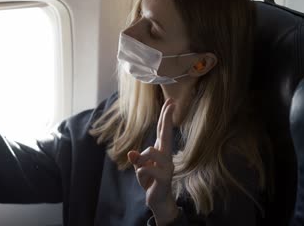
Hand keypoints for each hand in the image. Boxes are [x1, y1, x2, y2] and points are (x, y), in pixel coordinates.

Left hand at [127, 98, 178, 224]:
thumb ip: (137, 159)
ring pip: (150, 150)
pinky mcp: (164, 177)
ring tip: (142, 171)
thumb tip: (131, 153)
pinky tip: (146, 182)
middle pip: (165, 133)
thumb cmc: (150, 181)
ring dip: (141, 160)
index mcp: (161, 151)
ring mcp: (167, 166)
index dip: (166, 116)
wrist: (158, 201)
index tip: (171, 101)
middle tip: (172, 101)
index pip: (162, 130)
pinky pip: (144, 168)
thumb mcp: (141, 168)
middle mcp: (166, 156)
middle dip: (167, 117)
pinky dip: (140, 174)